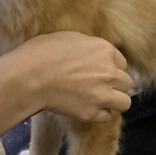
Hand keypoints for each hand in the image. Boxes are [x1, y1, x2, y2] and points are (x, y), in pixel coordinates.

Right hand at [0, 32, 131, 133]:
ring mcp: (103, 94)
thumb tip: (93, 55)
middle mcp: (109, 72)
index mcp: (104, 50)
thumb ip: (89, 48)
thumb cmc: (42, 52)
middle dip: (114, 84)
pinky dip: (98, 113)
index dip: (110, 67)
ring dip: (113, 100)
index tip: (99, 71)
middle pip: (126, 82)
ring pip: (124, 102)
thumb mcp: (69, 38)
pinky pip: (106, 116)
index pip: (122, 62)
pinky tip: (86, 107)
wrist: (29, 76)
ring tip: (98, 99)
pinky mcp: (93, 113)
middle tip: (97, 85)